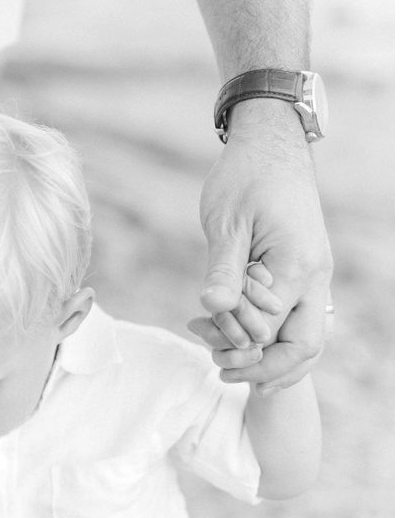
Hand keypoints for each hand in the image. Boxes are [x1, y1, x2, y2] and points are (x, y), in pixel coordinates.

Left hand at [194, 100, 332, 395]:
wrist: (271, 143)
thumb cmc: (245, 176)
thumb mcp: (226, 222)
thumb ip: (223, 269)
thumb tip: (213, 308)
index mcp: (297, 266)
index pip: (268, 329)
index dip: (235, 343)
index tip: (203, 341)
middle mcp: (315, 275)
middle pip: (304, 346)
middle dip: (264, 367)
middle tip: (221, 373)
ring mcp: (314, 273)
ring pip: (306, 335)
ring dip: (269, 354)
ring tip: (223, 361)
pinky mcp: (304, 269)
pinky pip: (298, 315)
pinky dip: (273, 333)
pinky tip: (237, 336)